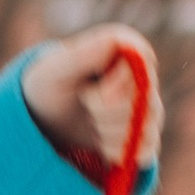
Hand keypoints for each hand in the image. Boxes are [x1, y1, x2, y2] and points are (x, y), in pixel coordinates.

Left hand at [22, 26, 161, 182]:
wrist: (44, 117)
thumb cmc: (48, 87)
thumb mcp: (55, 71)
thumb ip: (83, 55)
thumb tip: (115, 41)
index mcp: (127, 47)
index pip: (141, 72)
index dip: (112, 90)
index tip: (84, 92)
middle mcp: (145, 74)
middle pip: (144, 105)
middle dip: (103, 114)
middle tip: (84, 104)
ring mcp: (150, 104)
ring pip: (144, 130)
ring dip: (108, 134)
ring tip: (91, 121)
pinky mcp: (147, 132)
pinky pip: (144, 150)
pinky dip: (116, 152)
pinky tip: (100, 142)